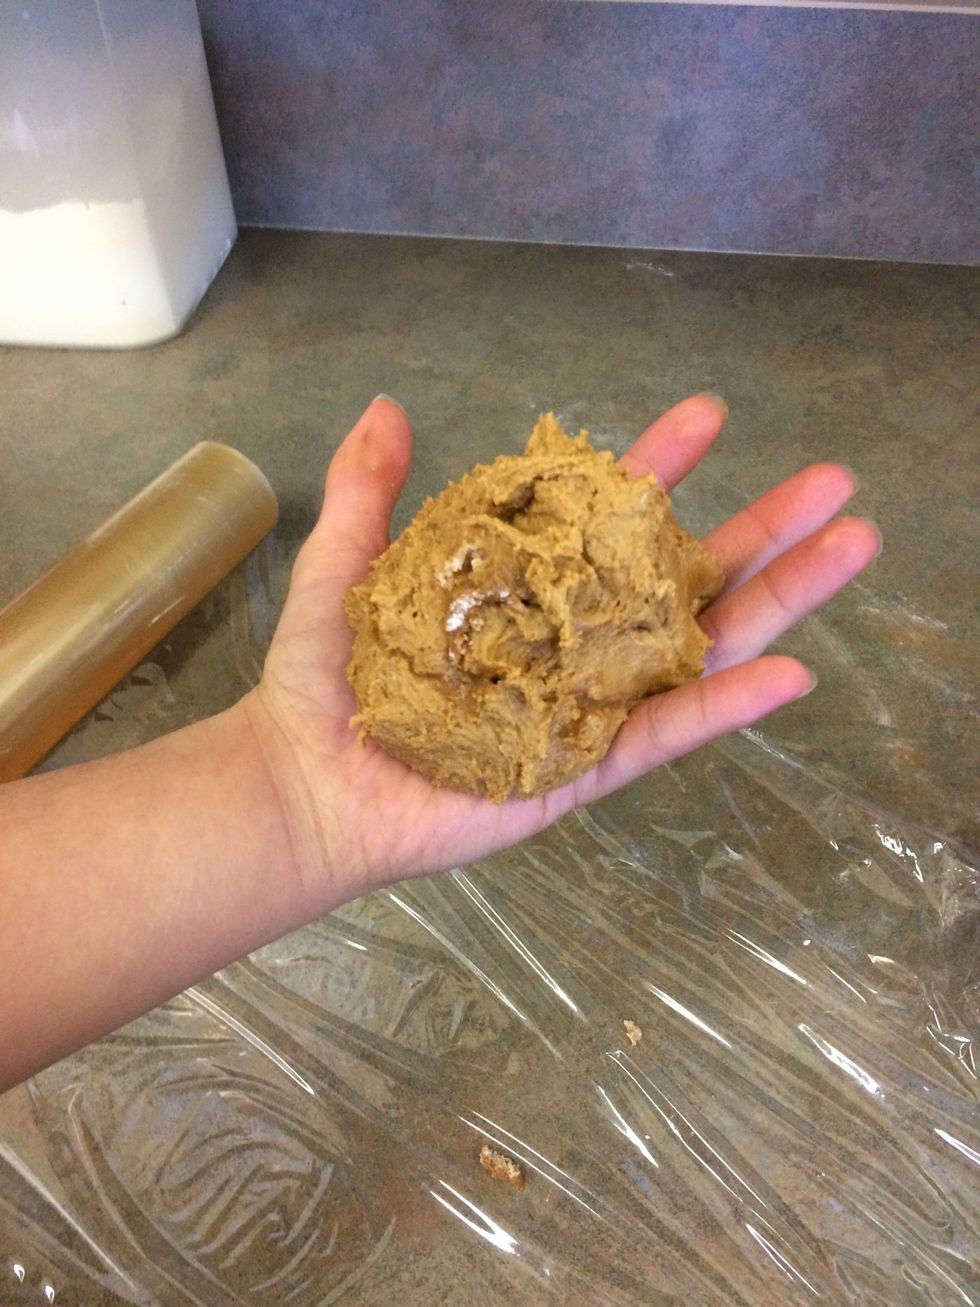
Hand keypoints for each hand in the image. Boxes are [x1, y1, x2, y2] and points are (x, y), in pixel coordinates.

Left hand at [245, 396, 877, 912]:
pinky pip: (664, 735)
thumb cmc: (325, 682)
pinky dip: (725, 707)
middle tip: (833, 482)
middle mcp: (573, 644)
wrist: (306, 785)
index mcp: (528, 591)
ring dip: (778, 600)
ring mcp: (588, 707)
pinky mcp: (585, 770)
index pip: (606, 521)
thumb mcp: (346, 569)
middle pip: (681, 581)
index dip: (657, 468)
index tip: (705, 416)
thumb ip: (371, 494)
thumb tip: (390, 406)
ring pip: (698, 650)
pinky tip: (793, 670)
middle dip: (759, 530)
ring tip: (852, 547)